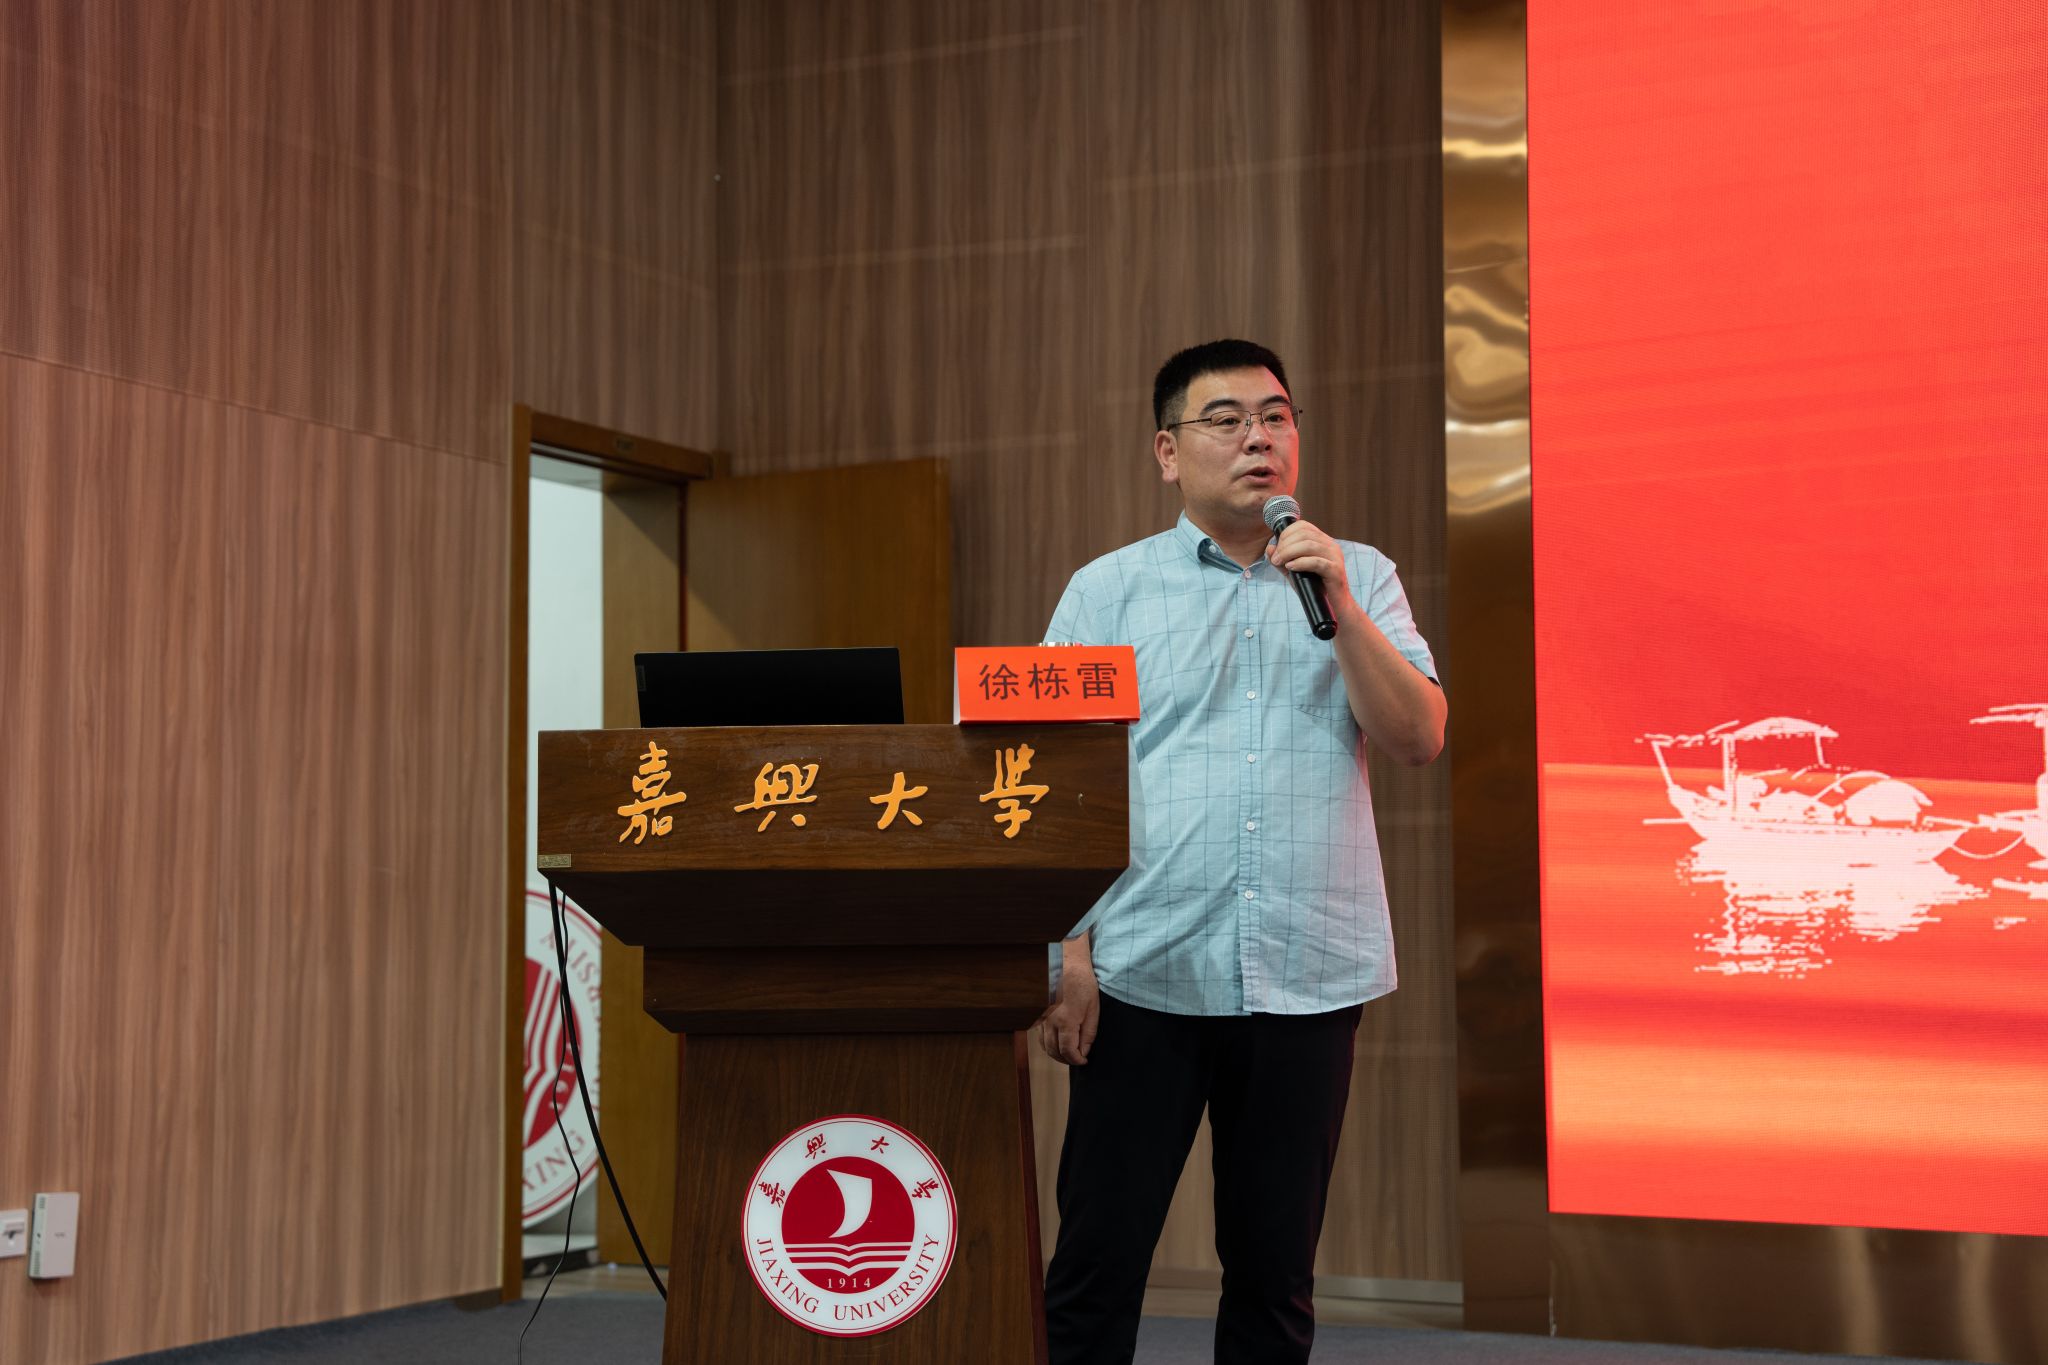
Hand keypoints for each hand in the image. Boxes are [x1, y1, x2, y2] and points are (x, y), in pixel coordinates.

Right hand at [1034, 939, 1099, 1065]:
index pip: (1068, 1052)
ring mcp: (1042, 1019)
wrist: (1065, 964)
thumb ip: (1089, 1033)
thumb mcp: (1093, 1009)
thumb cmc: (1082, 984)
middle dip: (1067, 1060)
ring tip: (1069, 1053)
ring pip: (1045, 1046)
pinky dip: (1048, 1044)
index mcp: (1066, 1022)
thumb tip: (1084, 1051)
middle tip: (1078, 1058)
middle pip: (1054, 1052)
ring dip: (1056, 1054)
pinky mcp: (1038, 1015)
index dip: (1077, 1060)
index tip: (1084, 1060)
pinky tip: (1057, 1042)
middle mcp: (1050, 1023)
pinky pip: (1040, 1037)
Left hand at [1265, 517, 1352, 609]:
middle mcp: (1331, 545)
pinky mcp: (1335, 571)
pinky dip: (1300, 563)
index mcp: (1323, 541)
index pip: (1303, 526)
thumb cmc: (1314, 587)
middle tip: (1276, 558)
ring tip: (1280, 563)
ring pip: (1309, 545)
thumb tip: (1269, 547)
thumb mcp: (1293, 572)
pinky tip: (1290, 567)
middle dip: (1285, 545)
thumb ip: (1281, 560)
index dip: (1286, 534)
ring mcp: (1335, 557)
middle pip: (1304, 534)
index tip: (1277, 550)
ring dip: (1289, 552)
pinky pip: (1316, 562)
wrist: (1334, 606)